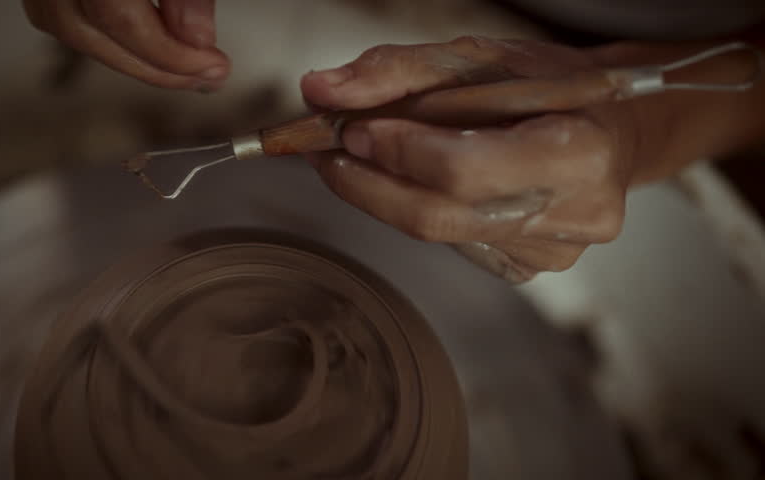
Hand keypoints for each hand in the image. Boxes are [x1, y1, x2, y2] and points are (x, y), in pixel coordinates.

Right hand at [23, 0, 228, 89]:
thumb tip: (197, 41)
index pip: (117, 17)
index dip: (169, 53)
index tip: (212, 68)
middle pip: (88, 31)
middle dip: (155, 66)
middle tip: (205, 77)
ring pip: (68, 29)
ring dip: (128, 57)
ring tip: (180, 68)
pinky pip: (59, 14)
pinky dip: (104, 36)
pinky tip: (141, 45)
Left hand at [300, 37, 644, 282]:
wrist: (613, 130)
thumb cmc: (553, 88)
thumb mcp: (484, 59)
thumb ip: (399, 70)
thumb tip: (321, 90)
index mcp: (579, 153)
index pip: (464, 171)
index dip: (398, 154)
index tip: (351, 130)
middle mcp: (573, 215)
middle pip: (439, 217)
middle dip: (369, 186)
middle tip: (331, 152)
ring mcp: (552, 251)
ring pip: (440, 233)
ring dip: (388, 195)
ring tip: (369, 157)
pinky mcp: (531, 267)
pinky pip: (455, 243)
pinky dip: (424, 208)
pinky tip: (424, 183)